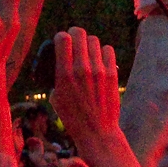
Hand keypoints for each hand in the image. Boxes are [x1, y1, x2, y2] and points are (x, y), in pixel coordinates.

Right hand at [51, 28, 120, 148]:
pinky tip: (100, 60)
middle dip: (75, 34)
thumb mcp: (56, 98)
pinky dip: (103, 53)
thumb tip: (61, 62)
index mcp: (64, 75)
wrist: (97, 132)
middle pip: (79, 34)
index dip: (61, 37)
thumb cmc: (73, 118)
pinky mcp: (112, 74)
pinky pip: (108, 50)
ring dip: (89, 44)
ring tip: (88, 52)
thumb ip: (57, 77)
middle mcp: (81, 69)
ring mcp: (98, 71)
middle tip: (75, 40)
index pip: (62, 39)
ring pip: (94, 40)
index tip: (62, 42)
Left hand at [136, 98, 167, 166]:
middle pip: (153, 126)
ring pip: (143, 130)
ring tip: (151, 105)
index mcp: (149, 151)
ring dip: (149, 118)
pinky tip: (141, 129)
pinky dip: (141, 131)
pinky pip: (137, 138)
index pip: (164, 130)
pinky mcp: (127, 155)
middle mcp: (140, 147)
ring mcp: (133, 151)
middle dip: (162, 113)